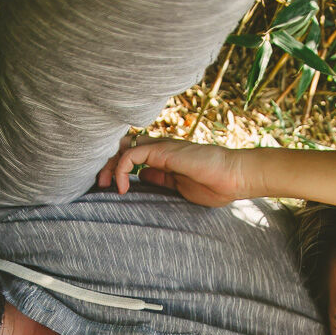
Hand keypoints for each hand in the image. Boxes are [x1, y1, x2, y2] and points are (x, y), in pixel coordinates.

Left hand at [97, 136, 255, 207]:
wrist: (235, 177)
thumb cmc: (216, 185)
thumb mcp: (179, 187)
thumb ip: (160, 180)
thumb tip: (141, 177)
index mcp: (164, 157)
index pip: (131, 153)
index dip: (116, 167)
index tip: (111, 188)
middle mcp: (160, 148)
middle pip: (122, 146)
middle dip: (107, 163)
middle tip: (101, 184)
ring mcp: (161, 147)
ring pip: (123, 146)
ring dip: (108, 165)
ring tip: (106, 185)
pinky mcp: (163, 151)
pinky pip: (132, 154)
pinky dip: (121, 169)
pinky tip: (123, 187)